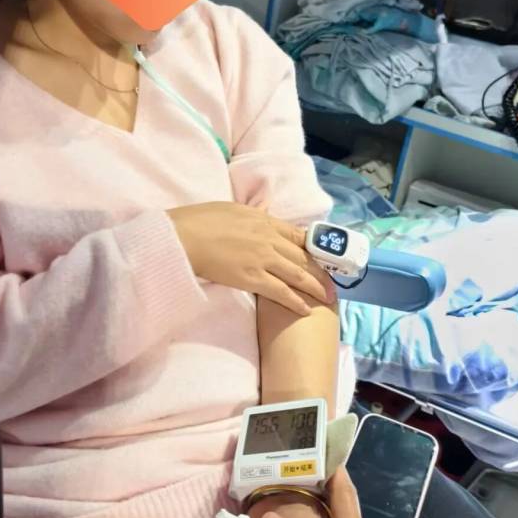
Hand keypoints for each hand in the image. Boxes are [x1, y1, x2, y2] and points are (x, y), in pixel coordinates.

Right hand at [168, 202, 332, 315]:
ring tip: (327, 298)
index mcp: (265, 221)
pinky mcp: (253, 278)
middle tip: (333, 284)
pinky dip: (296, 301)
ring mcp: (263, 259)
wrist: (185, 236)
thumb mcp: (233, 209)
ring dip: (315, 288)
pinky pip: (281, 292)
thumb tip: (263, 215)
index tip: (324, 259)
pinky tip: (306, 309)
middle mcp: (270, 239)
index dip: (314, 250)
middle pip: (303, 257)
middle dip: (321, 272)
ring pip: (298, 275)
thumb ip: (253, 215)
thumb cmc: (201, 220)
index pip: (298, 236)